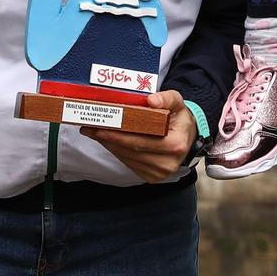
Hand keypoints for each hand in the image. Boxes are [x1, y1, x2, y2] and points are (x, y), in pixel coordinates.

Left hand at [83, 89, 197, 181]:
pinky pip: (129, 163)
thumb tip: (151, 100)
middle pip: (131, 150)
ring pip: (127, 158)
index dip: (118, 134)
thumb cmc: (179, 118)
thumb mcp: (177, 103)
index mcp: (175, 144)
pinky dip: (117, 151)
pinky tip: (108, 141)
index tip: (100, 125)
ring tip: (94, 132)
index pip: (141, 140)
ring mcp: (159, 172)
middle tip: (89, 127)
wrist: (187, 137)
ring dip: (109, 145)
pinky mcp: (152, 177)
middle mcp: (168, 163)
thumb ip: (166, 98)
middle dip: (107, 138)